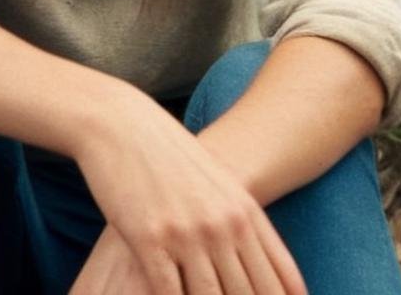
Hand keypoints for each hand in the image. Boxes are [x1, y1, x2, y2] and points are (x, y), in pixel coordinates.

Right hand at [73, 92, 306, 293]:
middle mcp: (222, 225)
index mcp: (244, 211)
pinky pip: (171, 293)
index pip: (283, 280)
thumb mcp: (214, 180)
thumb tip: (260, 259)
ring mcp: (186, 234)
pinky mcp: (149, 240)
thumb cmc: (165, 153)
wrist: (118, 123)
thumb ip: (239, 219)